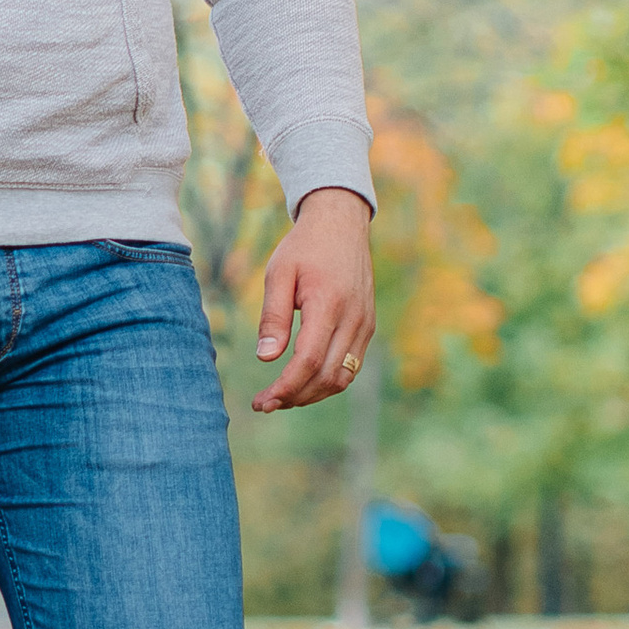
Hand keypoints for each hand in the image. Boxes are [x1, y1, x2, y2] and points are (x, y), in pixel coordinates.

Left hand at [252, 189, 374, 413]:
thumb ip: (273, 317)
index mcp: (329, 305)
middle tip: (264, 404)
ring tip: (281, 397)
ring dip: (312, 394)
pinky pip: (351, 366)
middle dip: (294, 397)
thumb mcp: (279, 274)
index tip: (262, 401)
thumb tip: (266, 358)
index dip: (285, 387)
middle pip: (326, 377)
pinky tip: (303, 382)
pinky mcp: (367, 326)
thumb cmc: (304, 247)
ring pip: (342, 378)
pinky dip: (327, 381)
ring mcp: (365, 325)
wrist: (341, 224)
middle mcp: (353, 319)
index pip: (308, 361)